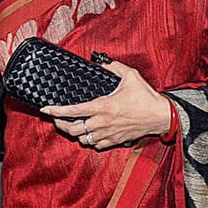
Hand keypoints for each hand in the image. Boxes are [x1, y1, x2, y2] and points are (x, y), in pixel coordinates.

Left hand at [42, 60, 172, 149]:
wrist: (162, 116)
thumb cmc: (146, 97)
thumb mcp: (130, 76)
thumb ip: (113, 67)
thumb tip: (102, 62)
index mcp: (102, 106)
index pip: (73, 110)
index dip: (56, 111)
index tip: (45, 109)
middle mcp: (102, 122)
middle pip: (73, 129)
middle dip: (61, 125)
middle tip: (57, 119)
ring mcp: (108, 133)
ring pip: (83, 139)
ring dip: (76, 133)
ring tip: (73, 126)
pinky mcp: (116, 140)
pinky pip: (97, 145)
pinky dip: (90, 140)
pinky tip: (90, 134)